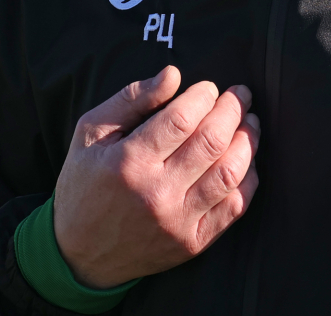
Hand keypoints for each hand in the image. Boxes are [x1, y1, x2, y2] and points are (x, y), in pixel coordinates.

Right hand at [52, 66, 260, 288]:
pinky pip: (233, 208)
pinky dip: (248, 179)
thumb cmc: (84, 184)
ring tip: (250, 122)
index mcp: (129, 162)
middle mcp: (156, 194)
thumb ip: (131, 99)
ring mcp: (177, 222)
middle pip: (211, 142)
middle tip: (242, 94)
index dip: (203, 96)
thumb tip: (173, 74)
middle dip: (233, 110)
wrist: (79, 255)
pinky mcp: (192, 243)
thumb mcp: (91, 133)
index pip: (181, 119)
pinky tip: (247, 160)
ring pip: (229, 174)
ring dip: (248, 141)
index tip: (209, 87)